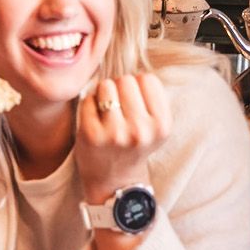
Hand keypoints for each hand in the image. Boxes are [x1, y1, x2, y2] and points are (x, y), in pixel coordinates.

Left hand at [75, 72, 170, 204]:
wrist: (115, 183)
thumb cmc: (134, 147)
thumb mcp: (155, 126)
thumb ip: (150, 98)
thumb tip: (132, 65)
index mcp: (161, 125)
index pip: (148, 79)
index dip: (139, 86)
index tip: (135, 102)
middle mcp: (141, 130)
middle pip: (127, 80)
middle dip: (121, 88)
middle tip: (119, 108)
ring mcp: (115, 133)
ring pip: (106, 85)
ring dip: (104, 93)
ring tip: (107, 112)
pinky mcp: (91, 135)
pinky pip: (88, 98)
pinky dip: (89, 104)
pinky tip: (94, 119)